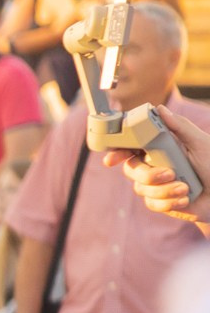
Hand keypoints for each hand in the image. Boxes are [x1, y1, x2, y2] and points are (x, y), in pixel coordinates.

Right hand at [110, 104, 209, 224]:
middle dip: (147, 174)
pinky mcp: (159, 202)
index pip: (132, 146)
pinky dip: (169, 201)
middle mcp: (154, 165)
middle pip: (131, 169)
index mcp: (160, 147)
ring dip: (164, 190)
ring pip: (141, 188)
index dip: (118, 151)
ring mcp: (155, 184)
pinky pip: (152, 203)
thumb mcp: (200, 143)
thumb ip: (180, 126)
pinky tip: (185, 198)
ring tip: (185, 188)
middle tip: (169, 173)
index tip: (112, 159)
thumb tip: (159, 109)